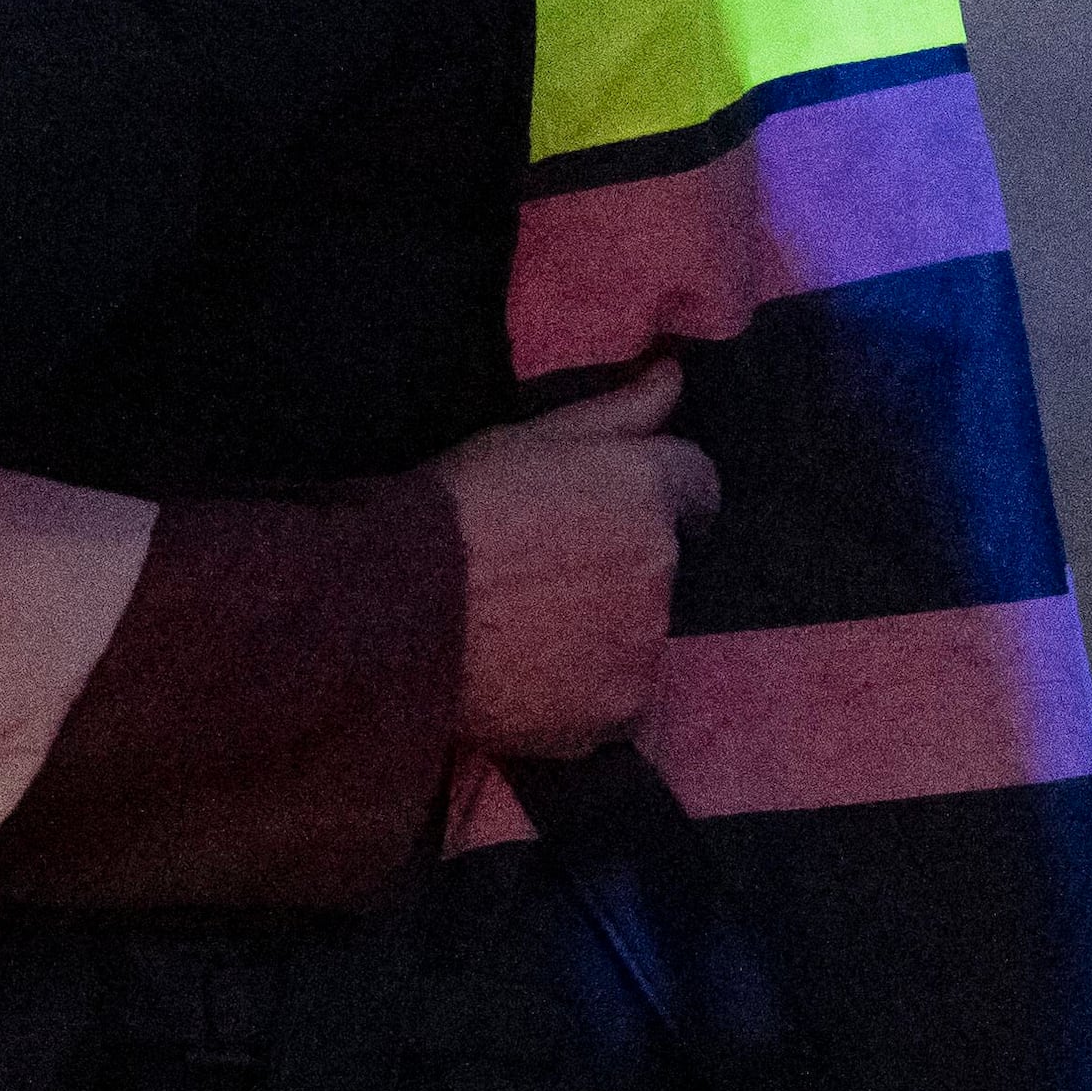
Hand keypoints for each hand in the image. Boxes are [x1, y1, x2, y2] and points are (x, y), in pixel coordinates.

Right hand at [435, 365, 718, 761]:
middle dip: (624, 568)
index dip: (651, 499)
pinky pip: (617, 700)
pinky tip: (528, 675)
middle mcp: (663, 569)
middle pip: (665, 567)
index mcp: (646, 488)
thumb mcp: (527, 438)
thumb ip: (617, 410)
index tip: (604, 515)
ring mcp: (645, 649)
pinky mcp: (619, 715)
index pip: (697, 487)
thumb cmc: (454, 509)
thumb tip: (675, 375)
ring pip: (641, 636)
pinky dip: (585, 693)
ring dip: (606, 633)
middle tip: (546, 574)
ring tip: (527, 629)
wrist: (394, 609)